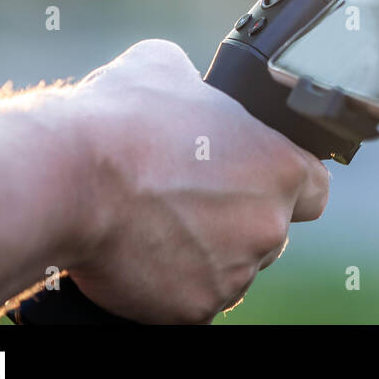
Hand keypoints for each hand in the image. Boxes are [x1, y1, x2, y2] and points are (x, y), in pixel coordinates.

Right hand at [64, 40, 328, 322]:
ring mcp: (234, 273)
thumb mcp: (167, 68)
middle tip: (187, 200)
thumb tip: (190, 89)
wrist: (65, 180)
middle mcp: (268, 225)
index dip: (283, 183)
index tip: (253, 180)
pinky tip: (138, 254)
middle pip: (267, 230)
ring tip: (153, 223)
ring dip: (203, 253)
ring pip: (230, 268)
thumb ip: (199, 87)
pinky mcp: (193, 310)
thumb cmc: (119, 119)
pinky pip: (190, 301)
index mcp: (280, 168)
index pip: (313, 187)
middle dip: (235, 220)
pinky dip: (168, 286)